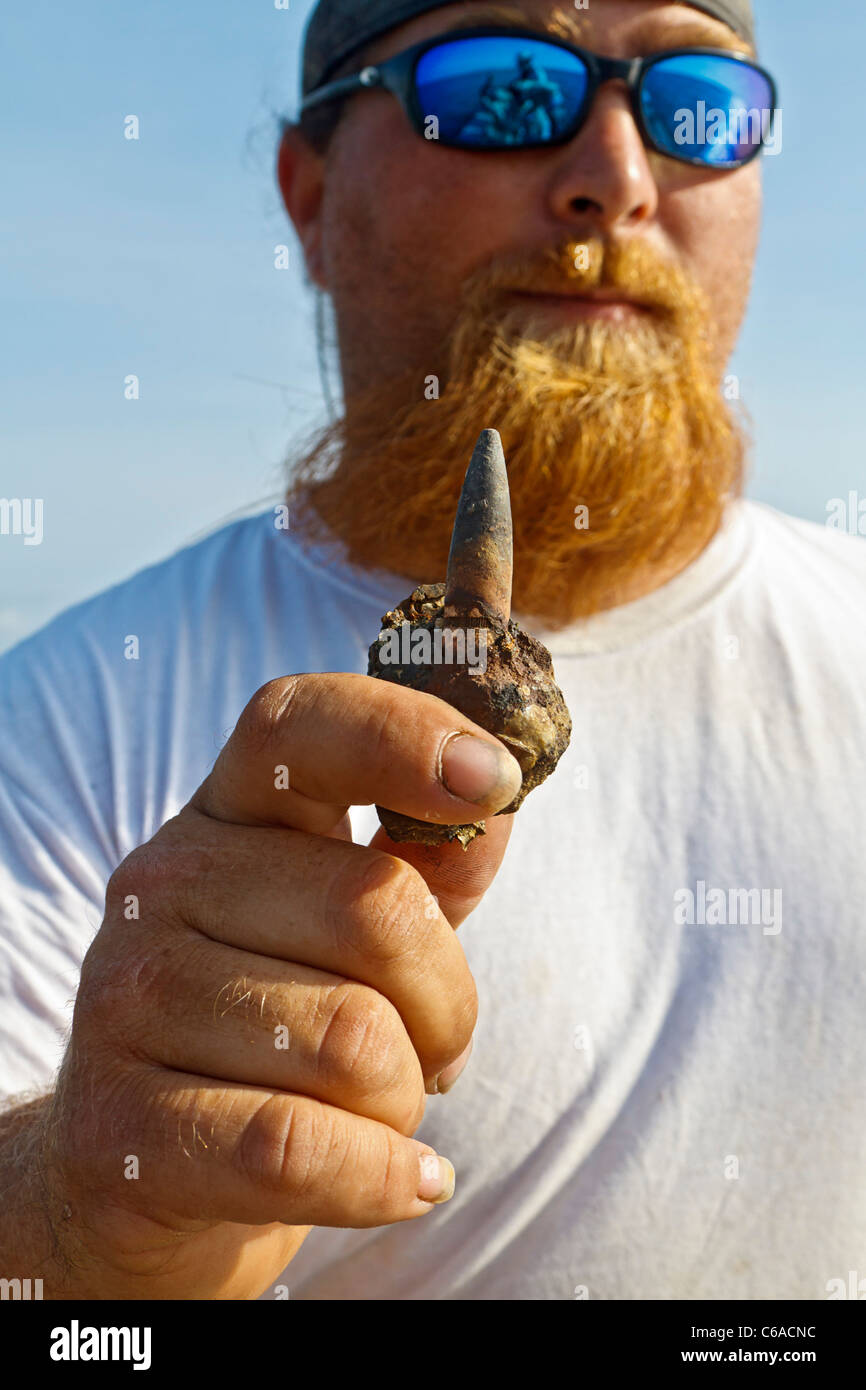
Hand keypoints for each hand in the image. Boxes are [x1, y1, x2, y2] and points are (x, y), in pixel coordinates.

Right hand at [42, 673, 521, 1298]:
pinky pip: (297, 1149)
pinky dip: (381, 1177)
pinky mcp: (119, 1125)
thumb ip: (428, 862)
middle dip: (447, 1004)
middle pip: (375, 910)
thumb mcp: (353, 930)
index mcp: (225, 816)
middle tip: (434, 1047)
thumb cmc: (279, 1025)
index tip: (494, 777)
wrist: (144, 1174)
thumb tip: (497, 796)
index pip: (297, 726)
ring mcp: (127, 1000)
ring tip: (375, 1111)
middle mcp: (160, 887)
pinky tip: (403, 1181)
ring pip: (355, 1044)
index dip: (402, 733)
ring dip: (404, 1100)